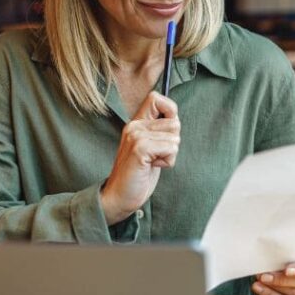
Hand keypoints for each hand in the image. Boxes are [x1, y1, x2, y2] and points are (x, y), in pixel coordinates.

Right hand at [100, 91, 180, 224]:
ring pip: (174, 137)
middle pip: (174, 122)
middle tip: (156, 156)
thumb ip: (159, 132)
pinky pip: (171, 148)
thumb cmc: (137, 175)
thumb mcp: (150, 148)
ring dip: (170, 154)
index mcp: (136, 123)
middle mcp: (134, 126)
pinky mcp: (140, 148)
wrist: (119, 196)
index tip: (166, 132)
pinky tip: (152, 166)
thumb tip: (176, 120)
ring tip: (152, 162)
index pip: (157, 98)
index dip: (170, 111)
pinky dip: (167, 161)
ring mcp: (136, 136)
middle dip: (172, 142)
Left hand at [252, 255, 294, 294]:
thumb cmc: (291, 256)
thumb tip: (272, 251)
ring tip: (259, 282)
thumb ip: (289, 252)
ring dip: (274, 289)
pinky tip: (260, 289)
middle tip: (264, 276)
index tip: (287, 270)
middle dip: (283, 281)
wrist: (291, 265)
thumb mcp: (294, 251)